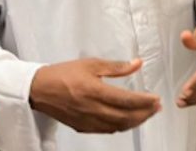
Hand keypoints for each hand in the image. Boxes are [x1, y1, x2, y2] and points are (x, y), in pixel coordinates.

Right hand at [29, 58, 160, 132]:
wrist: (39, 89)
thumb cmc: (64, 74)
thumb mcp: (91, 64)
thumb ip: (116, 67)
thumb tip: (137, 63)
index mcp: (95, 91)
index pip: (126, 100)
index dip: (144, 101)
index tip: (156, 99)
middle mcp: (92, 109)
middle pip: (125, 117)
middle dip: (145, 113)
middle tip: (157, 107)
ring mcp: (87, 121)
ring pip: (118, 126)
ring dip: (135, 122)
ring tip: (147, 114)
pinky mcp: (82, 127)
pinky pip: (107, 130)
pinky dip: (121, 127)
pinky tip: (127, 120)